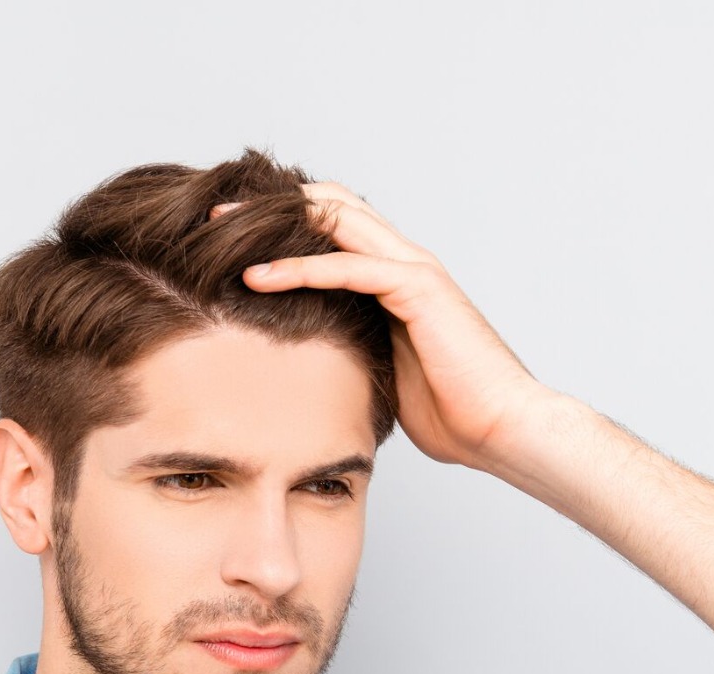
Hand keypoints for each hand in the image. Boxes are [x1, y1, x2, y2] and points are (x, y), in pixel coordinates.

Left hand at [212, 182, 552, 470]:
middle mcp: (405, 262)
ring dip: (273, 220)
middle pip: (329, 205)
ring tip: (217, 228)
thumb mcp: (384, 374)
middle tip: (212, 217)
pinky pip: (348, 265)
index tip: (229, 235)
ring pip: (335, 219)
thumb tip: (313, 365)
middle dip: (268, 204)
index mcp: (397, 278)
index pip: (334, 226)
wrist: (501, 429)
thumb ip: (356, 351)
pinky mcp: (418, 289)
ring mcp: (414, 270)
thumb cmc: (454, 414)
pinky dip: (299, 266)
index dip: (283, 222)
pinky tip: (256, 276)